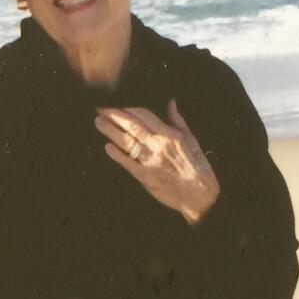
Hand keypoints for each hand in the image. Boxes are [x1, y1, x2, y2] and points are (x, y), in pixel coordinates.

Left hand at [95, 100, 220, 224]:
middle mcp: (158, 146)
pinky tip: (107, 147)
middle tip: (100, 108)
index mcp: (170, 135)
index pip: (144, 116)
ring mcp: (150, 161)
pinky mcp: (145, 177)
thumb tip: (171, 103)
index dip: (129, 108)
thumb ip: (179, 121)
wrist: (200, 195)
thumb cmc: (198, 168)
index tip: (118, 103)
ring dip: (110, 131)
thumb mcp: (192, 141)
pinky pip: (127, 163)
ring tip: (99, 122)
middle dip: (114, 116)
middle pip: (132, 126)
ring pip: (126, 142)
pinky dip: (116, 154)